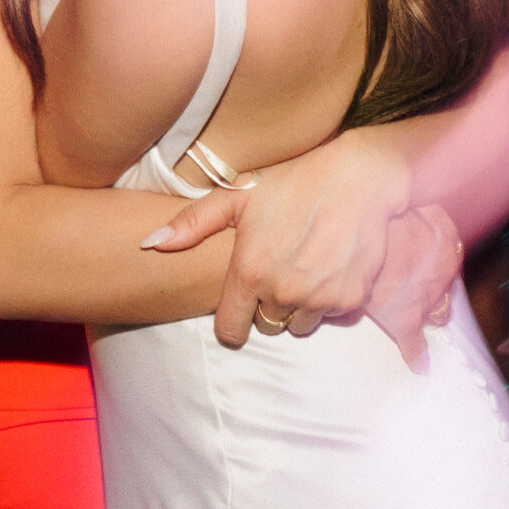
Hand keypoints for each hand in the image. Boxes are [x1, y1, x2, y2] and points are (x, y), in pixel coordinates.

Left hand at [145, 131, 465, 355]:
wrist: (358, 177)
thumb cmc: (293, 181)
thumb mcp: (238, 195)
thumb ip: (192, 223)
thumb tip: (150, 245)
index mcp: (248, 272)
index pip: (229, 330)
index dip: (232, 322)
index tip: (239, 308)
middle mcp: (281, 292)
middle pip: (266, 326)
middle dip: (268, 305)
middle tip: (278, 270)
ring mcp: (317, 299)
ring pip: (299, 324)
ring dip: (299, 305)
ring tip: (304, 266)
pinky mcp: (349, 300)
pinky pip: (331, 316)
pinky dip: (330, 299)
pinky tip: (329, 267)